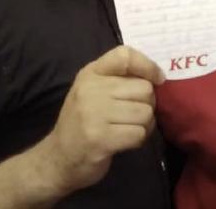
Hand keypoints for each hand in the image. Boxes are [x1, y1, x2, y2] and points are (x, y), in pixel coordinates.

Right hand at [39, 46, 163, 195]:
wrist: (57, 159)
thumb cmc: (83, 121)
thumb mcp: (94, 90)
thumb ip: (120, 78)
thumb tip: (158, 76)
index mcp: (90, 73)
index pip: (125, 56)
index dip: (147, 66)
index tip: (157, 79)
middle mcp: (90, 89)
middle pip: (144, 88)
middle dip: (147, 104)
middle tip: (133, 114)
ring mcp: (93, 114)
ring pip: (145, 112)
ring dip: (144, 124)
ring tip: (129, 128)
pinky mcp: (100, 139)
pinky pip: (139, 133)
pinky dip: (138, 139)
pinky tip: (125, 141)